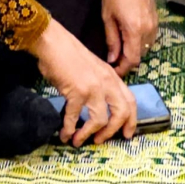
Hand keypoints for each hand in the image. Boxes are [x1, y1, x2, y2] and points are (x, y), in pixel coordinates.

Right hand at [32, 19, 137, 146]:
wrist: (53, 43)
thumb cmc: (70, 55)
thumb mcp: (94, 69)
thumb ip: (101, 84)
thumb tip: (101, 108)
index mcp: (112, 76)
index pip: (130, 101)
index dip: (131, 120)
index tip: (126, 135)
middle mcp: (107, 82)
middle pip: (121, 113)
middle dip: (111, 131)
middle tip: (100, 141)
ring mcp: (93, 87)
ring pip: (100, 120)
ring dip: (88, 134)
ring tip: (78, 140)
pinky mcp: (77, 92)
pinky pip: (74, 118)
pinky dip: (68, 130)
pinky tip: (64, 135)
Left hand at [100, 0, 158, 76]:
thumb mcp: (108, 17)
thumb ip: (112, 40)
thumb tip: (113, 58)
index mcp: (135, 30)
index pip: (132, 60)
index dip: (122, 69)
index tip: (113, 71)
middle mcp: (148, 29)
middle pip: (140, 56)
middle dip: (127, 61)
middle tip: (114, 59)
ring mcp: (154, 23)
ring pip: (146, 47)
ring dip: (134, 51)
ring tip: (121, 47)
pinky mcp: (156, 17)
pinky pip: (150, 37)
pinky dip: (140, 41)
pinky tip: (130, 36)